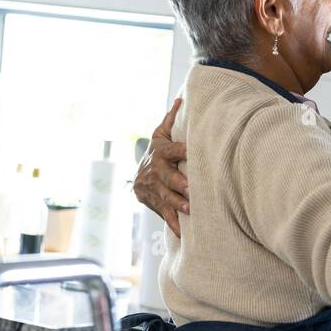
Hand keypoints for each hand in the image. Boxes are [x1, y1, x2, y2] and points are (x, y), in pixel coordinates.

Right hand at [133, 98, 188, 237]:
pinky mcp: (150, 201)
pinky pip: (162, 213)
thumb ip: (171, 119)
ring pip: (164, 196)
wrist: (139, 172)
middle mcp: (154, 169)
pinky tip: (182, 233)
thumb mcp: (161, 134)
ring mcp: (151, 187)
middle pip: (166, 177)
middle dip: (178, 183)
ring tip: (190, 210)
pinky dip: (173, 223)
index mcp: (161, 151)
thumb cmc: (159, 151)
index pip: (172, 150)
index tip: (192, 152)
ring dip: (177, 204)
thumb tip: (181, 97)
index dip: (182, 151)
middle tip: (190, 189)